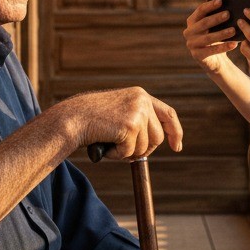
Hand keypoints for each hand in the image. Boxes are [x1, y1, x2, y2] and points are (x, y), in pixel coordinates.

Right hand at [55, 87, 182, 160]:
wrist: (73, 118)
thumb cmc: (92, 120)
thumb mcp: (119, 114)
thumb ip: (138, 122)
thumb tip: (153, 145)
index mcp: (140, 95)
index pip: (168, 114)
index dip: (175, 131)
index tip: (177, 146)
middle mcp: (142, 101)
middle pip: (158, 137)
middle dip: (144, 150)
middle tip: (125, 151)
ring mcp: (137, 113)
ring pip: (145, 147)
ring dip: (127, 152)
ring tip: (110, 142)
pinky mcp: (130, 126)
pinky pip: (130, 152)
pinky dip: (117, 154)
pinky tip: (105, 144)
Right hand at [183, 0, 239, 73]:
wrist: (214, 59)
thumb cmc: (216, 37)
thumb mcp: (216, 27)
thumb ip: (219, 18)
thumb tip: (232, 7)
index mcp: (192, 21)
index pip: (200, 10)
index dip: (210, 5)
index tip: (221, 1)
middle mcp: (189, 32)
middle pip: (203, 23)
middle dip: (216, 18)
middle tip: (228, 14)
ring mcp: (191, 44)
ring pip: (208, 37)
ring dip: (221, 33)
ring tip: (234, 30)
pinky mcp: (197, 55)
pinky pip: (211, 50)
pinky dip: (223, 47)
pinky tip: (234, 44)